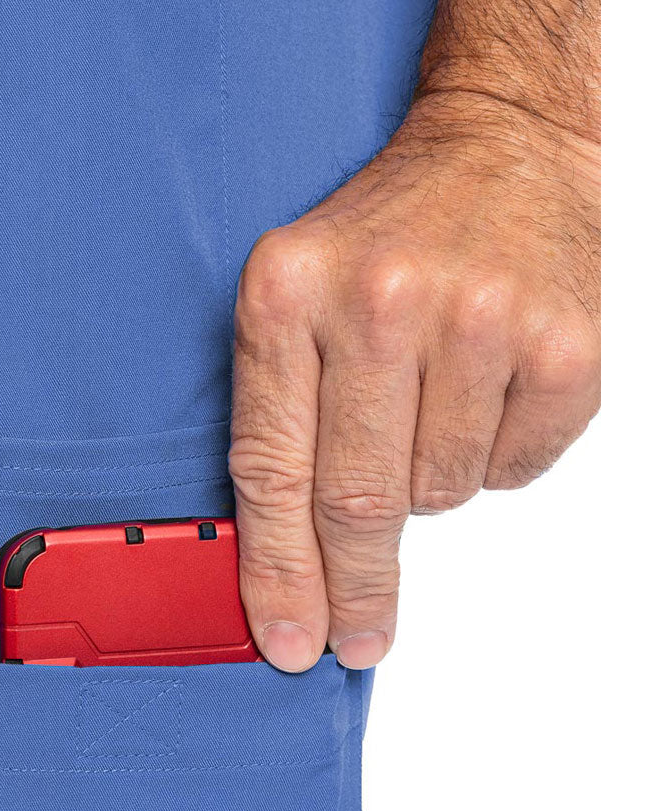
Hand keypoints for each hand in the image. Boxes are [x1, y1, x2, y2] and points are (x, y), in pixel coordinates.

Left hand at [231, 92, 599, 670]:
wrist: (508, 143)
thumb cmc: (389, 240)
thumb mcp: (295, 298)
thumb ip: (276, 420)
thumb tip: (280, 576)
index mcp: (289, 292)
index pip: (272, 472)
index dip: (279, 575)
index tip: (290, 641)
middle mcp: (381, 299)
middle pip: (355, 503)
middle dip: (353, 587)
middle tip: (357, 637)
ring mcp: (481, 319)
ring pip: (438, 495)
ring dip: (430, 487)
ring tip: (434, 409)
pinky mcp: (565, 344)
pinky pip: (512, 471)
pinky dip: (494, 459)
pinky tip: (488, 393)